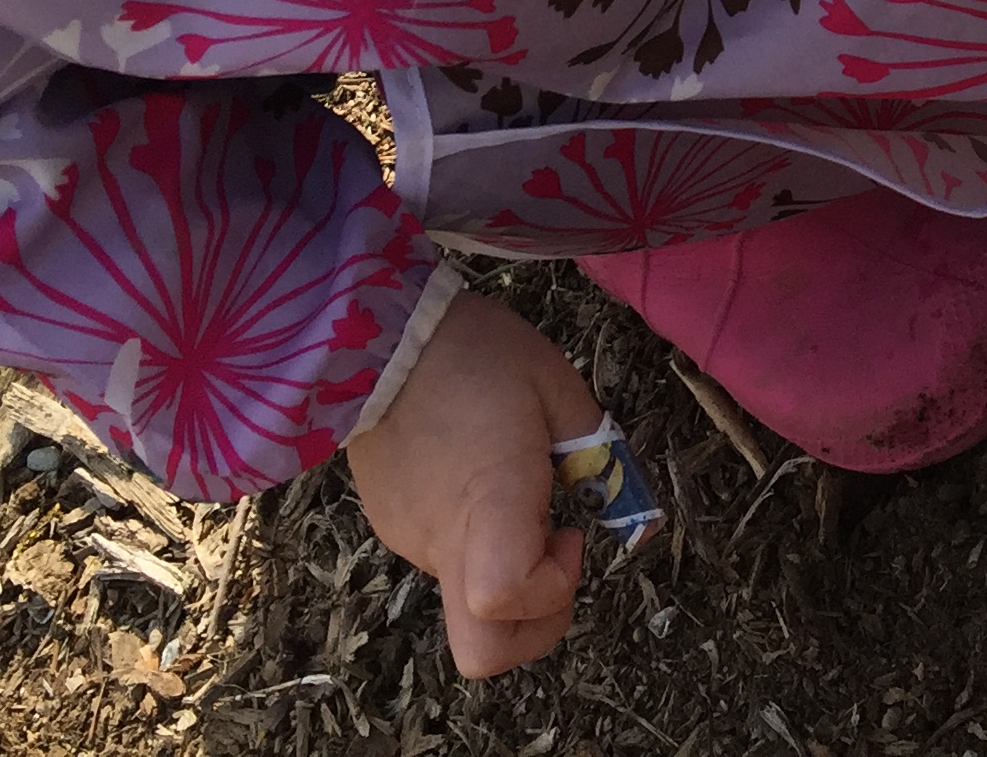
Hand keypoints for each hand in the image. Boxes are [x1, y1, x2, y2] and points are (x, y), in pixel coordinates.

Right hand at [344, 290, 600, 677]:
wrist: (371, 336)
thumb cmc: (473, 353)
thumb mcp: (554, 383)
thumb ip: (595, 447)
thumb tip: (614, 494)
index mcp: (488, 505)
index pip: (506, 600)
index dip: (555, 588)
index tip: (571, 531)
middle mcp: (443, 543)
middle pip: (483, 650)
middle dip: (534, 628)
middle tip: (552, 554)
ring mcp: (410, 543)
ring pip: (468, 599)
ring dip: (508, 565)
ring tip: (513, 481)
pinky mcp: (390, 528)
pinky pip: (445, 558)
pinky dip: (475, 539)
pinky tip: (474, 472)